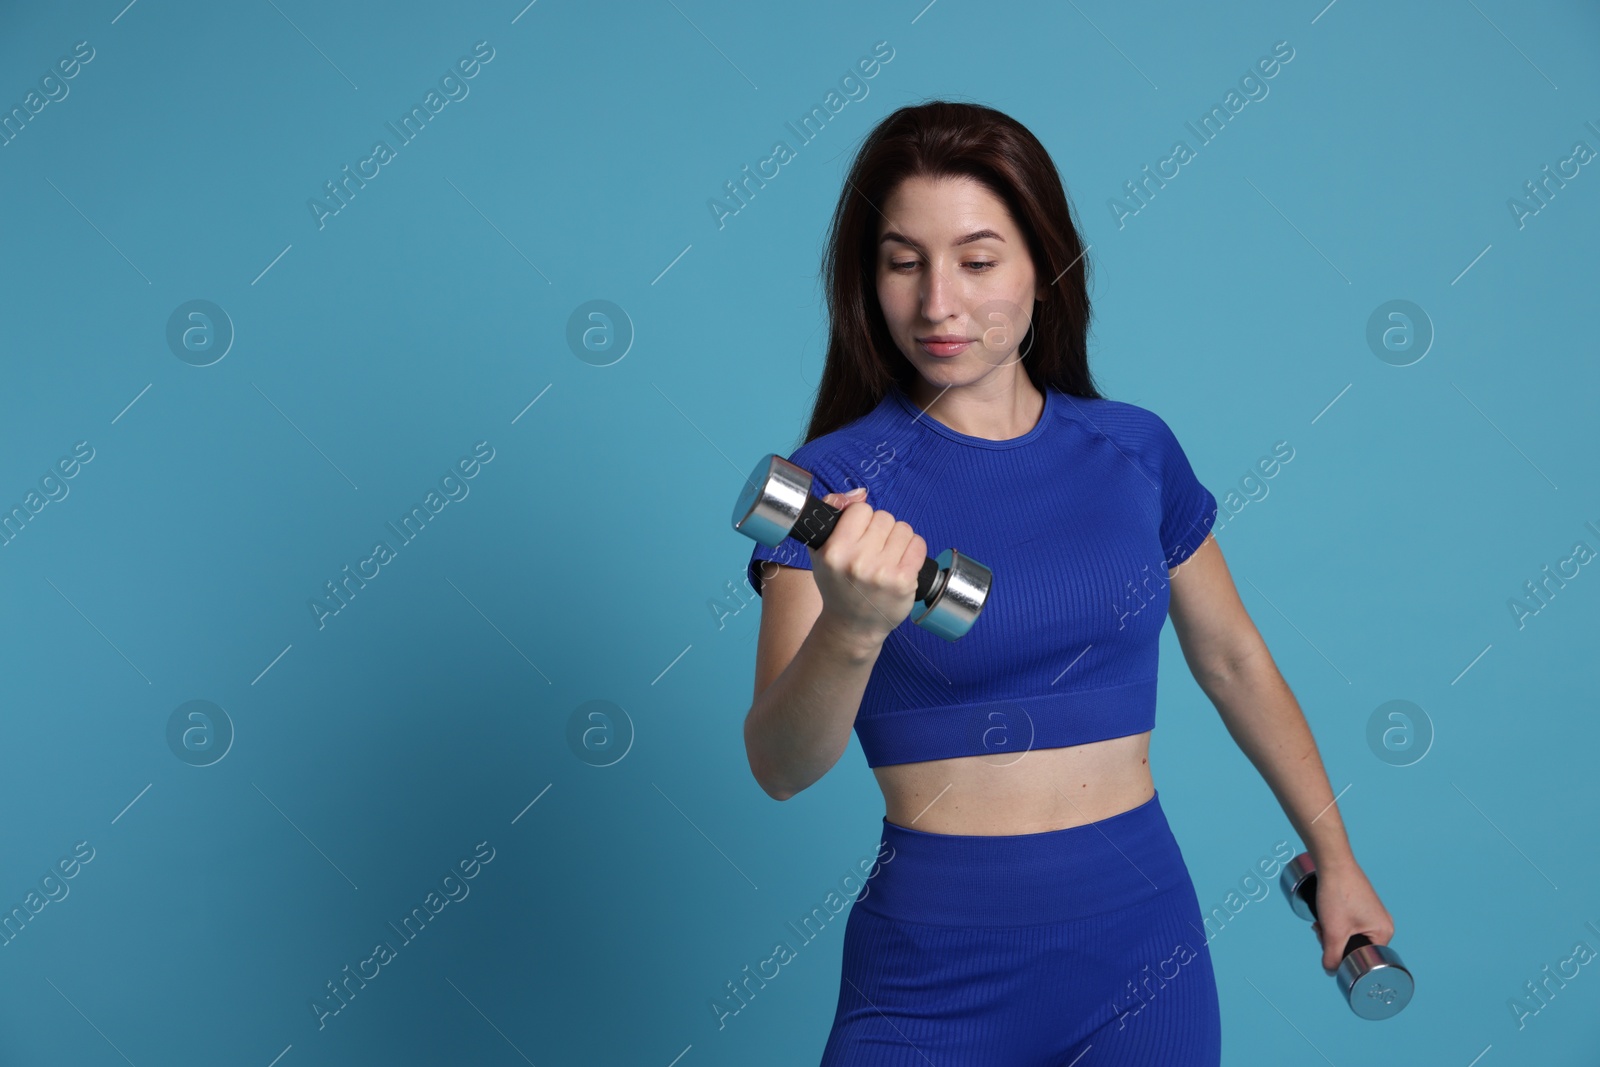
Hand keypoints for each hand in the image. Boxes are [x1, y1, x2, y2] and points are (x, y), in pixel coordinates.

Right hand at [808, 486, 926, 646]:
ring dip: (898, 539)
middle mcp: (857, 561)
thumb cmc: (837, 585)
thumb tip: (859, 493)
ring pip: (903, 529)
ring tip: (888, 556)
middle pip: (884, 517)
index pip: (860, 509)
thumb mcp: (820, 551)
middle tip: (875, 549)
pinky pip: (918, 545)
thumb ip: (832, 515)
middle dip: (882, 530)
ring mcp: (882, 572)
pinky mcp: (904, 581)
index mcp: (834, 551)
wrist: (852, 625)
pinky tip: (902, 563)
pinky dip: (913, 550)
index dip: (862, 519)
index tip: (860, 534)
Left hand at [1309, 861, 1394, 974]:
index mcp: (1385, 933)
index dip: (1343, 957)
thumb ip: (1332, 957)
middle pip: (1356, 947)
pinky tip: (1324, 915)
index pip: (1364, 958)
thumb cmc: (1338, 894)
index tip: (1326, 946)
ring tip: (1321, 922)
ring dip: (1332, 932)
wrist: (1333, 862)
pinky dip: (1336, 922)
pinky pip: (1350, 922)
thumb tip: (1330, 972)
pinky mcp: (1362, 903)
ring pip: (1350, 934)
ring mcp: (1373, 912)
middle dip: (1334, 943)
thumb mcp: (1333, 932)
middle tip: (1321, 931)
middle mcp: (1383, 923)